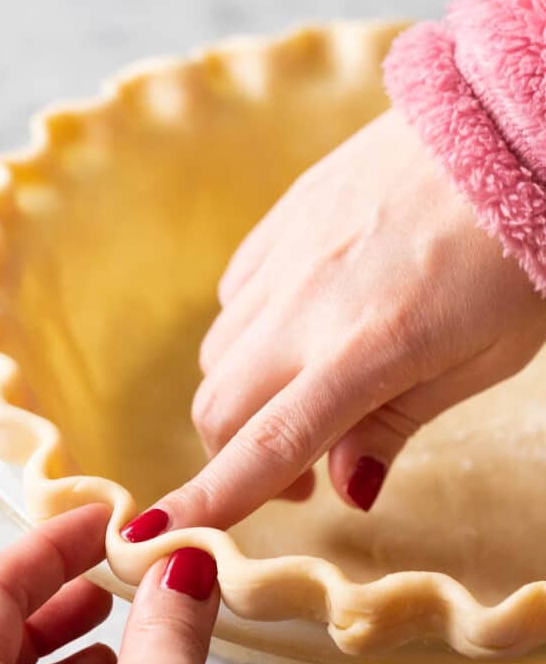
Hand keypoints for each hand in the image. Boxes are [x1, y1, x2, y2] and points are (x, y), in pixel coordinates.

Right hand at [154, 109, 545, 529]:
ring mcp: (288, 255)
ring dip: (243, 398)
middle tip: (299, 472)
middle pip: (218, 406)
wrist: (506, 129)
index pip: (268, 444)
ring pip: (218, 354)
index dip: (210, 499)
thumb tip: (344, 489)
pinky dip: (248, 336)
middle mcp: (307, 304)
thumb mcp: (481, 360)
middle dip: (231, 457)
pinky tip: (296, 331)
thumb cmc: (517, 255)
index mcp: (367, 349)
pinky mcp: (285, 218)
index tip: (154, 535)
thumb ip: (397, 423)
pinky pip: (234, 295)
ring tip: (302, 396)